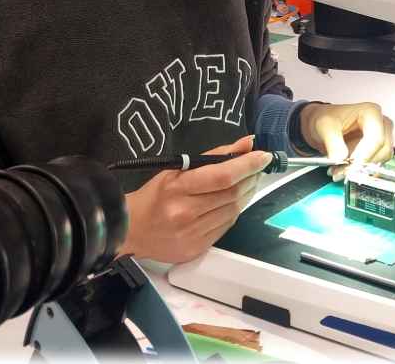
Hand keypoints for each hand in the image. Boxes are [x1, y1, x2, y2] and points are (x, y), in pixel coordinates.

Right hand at [117, 135, 271, 263]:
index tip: (263, 156)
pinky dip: (235, 211)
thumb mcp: (176, 168)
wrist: (131, 230)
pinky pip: (226, 226)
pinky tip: (234, 202)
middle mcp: (186, 213)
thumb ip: (213, 156)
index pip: (222, 176)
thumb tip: (246, 144)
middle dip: (251, 177)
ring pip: (233, 211)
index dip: (247, 165)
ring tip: (249, 182)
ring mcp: (192, 234)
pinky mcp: (197, 249)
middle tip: (257, 167)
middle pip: (232, 194)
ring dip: (247, 193)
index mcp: (178, 188)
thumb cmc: (154, 195)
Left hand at [298, 102, 393, 180]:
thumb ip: (332, 141)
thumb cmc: (326, 118)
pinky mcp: (376, 151)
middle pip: (382, 151)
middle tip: (341, 170)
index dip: (365, 155)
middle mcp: (380, 124)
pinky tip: (342, 169)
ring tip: (338, 170)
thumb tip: (340, 157)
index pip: (377, 139)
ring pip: (379, 161)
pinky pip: (374, 166)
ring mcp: (381, 138)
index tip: (351, 165)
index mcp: (371, 112)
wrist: (322, 124)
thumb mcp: (324, 126)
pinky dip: (358, 171)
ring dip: (359, 169)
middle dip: (361, 164)